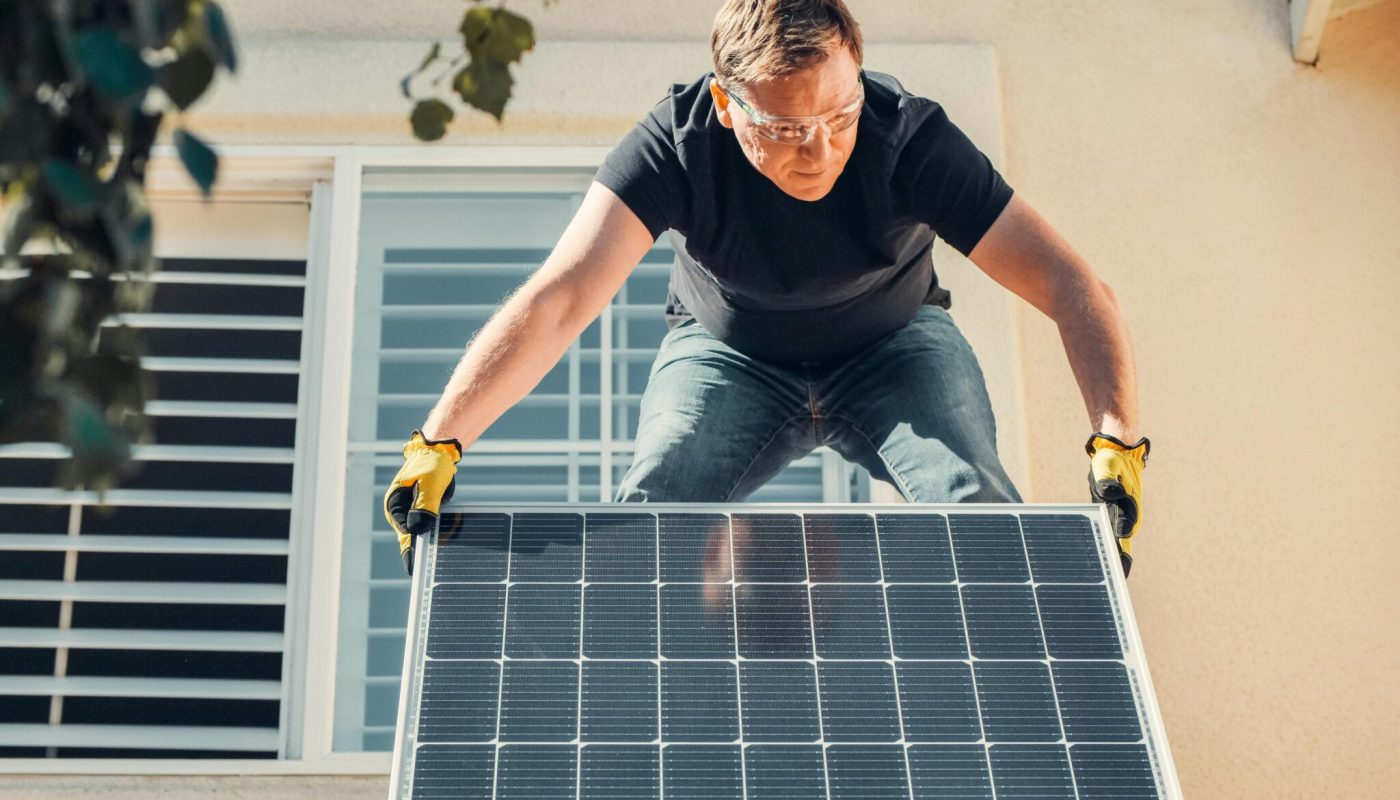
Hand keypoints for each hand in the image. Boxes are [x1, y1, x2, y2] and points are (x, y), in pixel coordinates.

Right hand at [383, 430, 462, 575]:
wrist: (440, 453)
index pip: (404, 533)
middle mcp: (402, 512)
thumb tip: (418, 530)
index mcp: (395, 505)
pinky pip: (431, 528)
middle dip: (420, 554)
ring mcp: (413, 513)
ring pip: (421, 535)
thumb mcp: (429, 483)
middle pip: (411, 538)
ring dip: (430, 547)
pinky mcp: (426, 512)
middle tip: (429, 576)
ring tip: (440, 568)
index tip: (417, 568)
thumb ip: (425, 505)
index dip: (411, 551)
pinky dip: (438, 537)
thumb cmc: (432, 464)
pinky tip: (448, 550)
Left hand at [1085, 433, 1149, 576]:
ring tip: (1107, 583)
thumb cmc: (1111, 461)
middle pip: (1122, 546)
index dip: (1120, 554)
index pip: (1123, 536)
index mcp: (1127, 510)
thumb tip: (1112, 493)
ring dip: (1113, 560)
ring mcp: (1121, 518)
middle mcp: (1127, 518)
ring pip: (1117, 543)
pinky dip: (1107, 550)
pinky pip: (1110, 537)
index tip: (1118, 571)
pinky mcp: (1114, 516)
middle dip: (1118, 565)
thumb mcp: (1107, 467)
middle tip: (1113, 587)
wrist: (1120, 455)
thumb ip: (1108, 481)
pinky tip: (1101, 565)